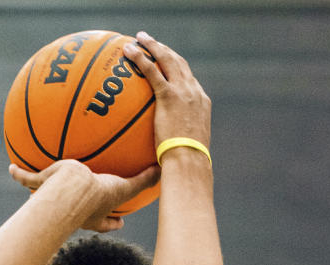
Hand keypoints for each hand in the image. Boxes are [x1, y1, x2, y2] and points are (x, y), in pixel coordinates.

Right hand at [9, 160, 159, 232]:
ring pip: (48, 198)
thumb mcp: (124, 186)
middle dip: (82, 215)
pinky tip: (12, 168)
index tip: (121, 221)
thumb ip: (143, 181)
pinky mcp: (41, 186)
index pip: (107, 222)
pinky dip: (19, 174)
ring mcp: (55, 199)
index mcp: (94, 213)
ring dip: (42, 196)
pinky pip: (27, 180)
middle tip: (86, 207)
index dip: (114, 222)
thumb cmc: (97, 192)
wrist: (71, 189)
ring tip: (40, 188)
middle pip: (79, 215)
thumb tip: (163, 171)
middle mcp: (73, 210)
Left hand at [124, 32, 210, 149]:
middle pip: (179, 63)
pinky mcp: (169, 95)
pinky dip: (140, 58)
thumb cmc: (185, 161)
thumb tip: (161, 154)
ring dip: (153, 46)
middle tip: (151, 42)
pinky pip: (152, 71)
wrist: (189, 160)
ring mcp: (183, 91)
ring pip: (167, 60)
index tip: (165, 61)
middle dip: (164, 50)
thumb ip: (175, 141)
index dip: (176, 67)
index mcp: (201, 102)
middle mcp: (194, 92)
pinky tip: (128, 52)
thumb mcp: (184, 148)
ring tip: (139, 38)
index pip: (188, 78)